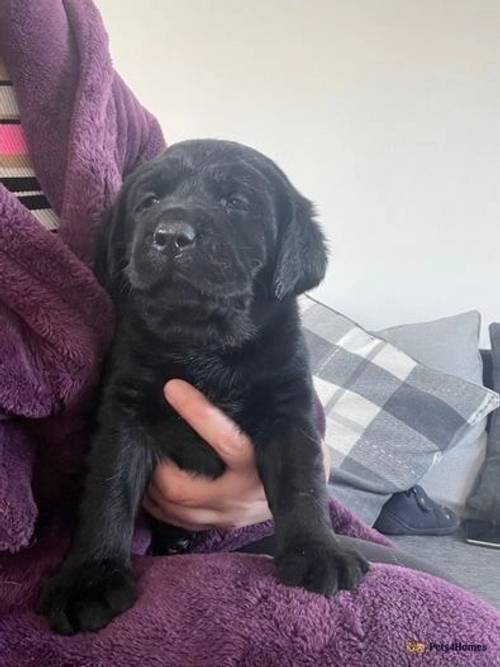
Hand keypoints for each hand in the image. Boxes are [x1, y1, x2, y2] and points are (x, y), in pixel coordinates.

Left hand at [143, 379, 329, 530]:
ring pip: (176, 507)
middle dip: (158, 468)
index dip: (198, 413)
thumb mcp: (271, 425)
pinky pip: (180, 521)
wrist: (300, 485)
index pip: (227, 439)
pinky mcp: (220, 525)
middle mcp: (243, 493)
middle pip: (185, 486)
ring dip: (153, 488)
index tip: (172, 387)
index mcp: (259, 462)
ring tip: (144, 464)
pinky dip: (160, 505)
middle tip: (145, 443)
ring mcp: (228, 514)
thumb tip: (216, 366)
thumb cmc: (280, 443)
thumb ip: (247, 410)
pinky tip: (153, 488)